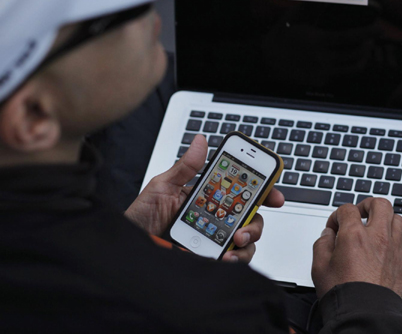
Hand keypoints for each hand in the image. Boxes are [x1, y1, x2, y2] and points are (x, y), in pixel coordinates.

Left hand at [125, 134, 284, 262]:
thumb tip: (201, 141)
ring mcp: (214, 239)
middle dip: (256, 220)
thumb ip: (185, 167)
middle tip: (244, 225)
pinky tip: (223, 257)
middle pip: (250, 217)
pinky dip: (234, 259)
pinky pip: (232, 260)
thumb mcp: (162, 187)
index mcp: (207, 197)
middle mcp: (215, 218)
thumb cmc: (142, 216)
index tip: (273, 194)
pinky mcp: (210, 258)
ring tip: (233, 242)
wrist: (128, 247)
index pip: (240, 191)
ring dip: (247, 241)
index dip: (262, 191)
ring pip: (246, 240)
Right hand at [311, 197, 401, 298]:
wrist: (365, 314)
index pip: (348, 209)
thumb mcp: (319, 266)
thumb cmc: (344, 294)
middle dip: (367, 205)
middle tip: (360, 214)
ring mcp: (394, 248)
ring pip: (397, 218)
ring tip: (375, 227)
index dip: (337, 215)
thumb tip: (328, 234)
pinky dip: (396, 235)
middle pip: (379, 204)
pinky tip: (387, 243)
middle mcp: (377, 237)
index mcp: (354, 235)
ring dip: (385, 219)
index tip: (334, 227)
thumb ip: (322, 243)